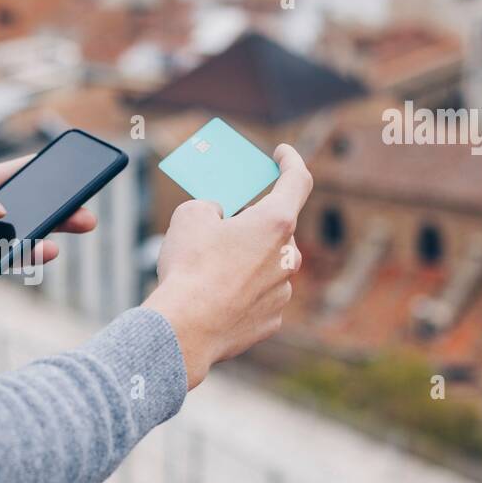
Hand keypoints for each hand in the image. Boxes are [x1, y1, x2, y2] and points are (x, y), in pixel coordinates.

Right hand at [145, 143, 311, 387]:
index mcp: (275, 222)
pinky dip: (242, 293)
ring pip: (268, 265)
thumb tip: (218, 218)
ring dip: (247, 260)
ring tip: (209, 268)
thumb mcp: (190, 216)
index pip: (297, 181)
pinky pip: (259, 297)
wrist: (185, 328)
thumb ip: (211, 207)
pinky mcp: (271, 320)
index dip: (290, 161)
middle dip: (254, 222)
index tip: (282, 153)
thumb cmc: (189, 268)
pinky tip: (215, 298)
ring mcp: (282, 291)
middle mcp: (288, 256)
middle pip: (277, 229)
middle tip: (226, 221)